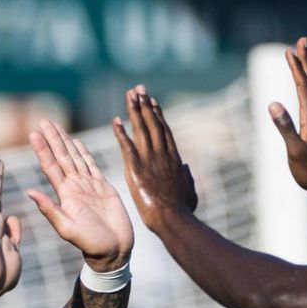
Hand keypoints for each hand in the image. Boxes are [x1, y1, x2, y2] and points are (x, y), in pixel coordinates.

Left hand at [27, 119, 133, 271]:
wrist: (114, 251)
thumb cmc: (91, 245)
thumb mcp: (67, 229)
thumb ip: (49, 210)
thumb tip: (29, 192)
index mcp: (65, 195)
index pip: (51, 166)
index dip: (43, 149)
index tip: (33, 132)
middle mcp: (75, 187)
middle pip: (62, 157)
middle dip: (53, 138)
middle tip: (43, 120)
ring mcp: (89, 186)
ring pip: (75, 158)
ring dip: (66, 141)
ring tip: (56, 126)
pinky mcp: (104, 188)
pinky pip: (92, 166)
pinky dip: (84, 153)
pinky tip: (77, 142)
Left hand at [112, 85, 197, 231]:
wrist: (173, 218)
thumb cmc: (183, 210)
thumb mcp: (191, 192)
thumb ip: (188, 178)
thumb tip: (187, 168)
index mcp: (174, 158)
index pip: (164, 131)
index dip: (157, 115)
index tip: (153, 102)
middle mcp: (162, 153)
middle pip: (152, 123)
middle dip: (145, 105)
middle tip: (139, 88)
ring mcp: (149, 159)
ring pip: (141, 129)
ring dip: (134, 110)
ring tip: (129, 94)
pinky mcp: (136, 167)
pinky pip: (126, 145)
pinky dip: (120, 132)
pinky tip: (115, 120)